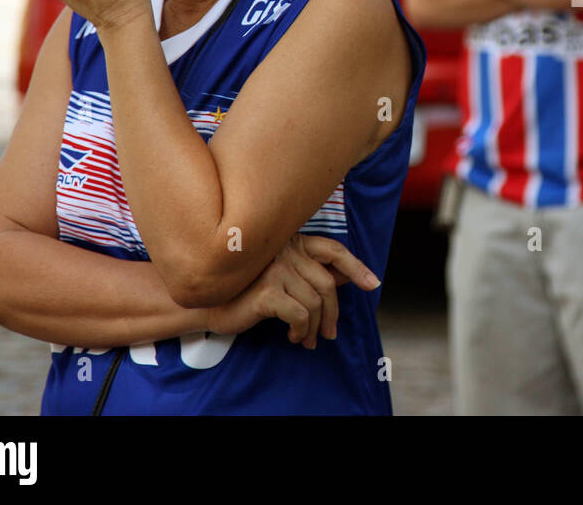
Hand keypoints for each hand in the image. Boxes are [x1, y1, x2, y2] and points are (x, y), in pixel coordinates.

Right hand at [205, 234, 380, 347]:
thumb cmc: (249, 291)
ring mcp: (276, 268)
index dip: (356, 266)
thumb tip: (349, 278)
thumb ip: (312, 273)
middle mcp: (286, 250)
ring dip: (315, 327)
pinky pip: (301, 314)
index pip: (333, 250)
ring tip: (306, 339)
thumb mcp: (284, 279)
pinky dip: (301, 330)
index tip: (372, 284)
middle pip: (328, 283)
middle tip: (329, 335)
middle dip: (333, 313)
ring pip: (316, 302)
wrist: (210, 305)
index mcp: (293, 242)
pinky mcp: (268, 289)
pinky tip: (293, 336)